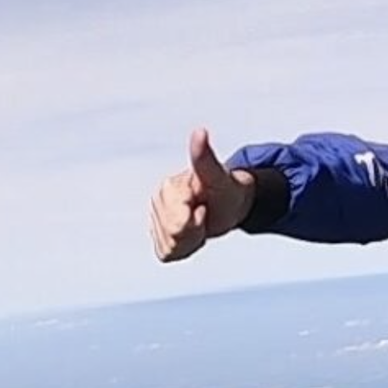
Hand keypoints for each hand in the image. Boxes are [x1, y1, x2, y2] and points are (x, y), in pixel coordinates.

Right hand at [151, 128, 254, 262]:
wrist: (230, 203)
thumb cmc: (225, 188)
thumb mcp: (220, 176)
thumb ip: (204, 157)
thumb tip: (200, 132)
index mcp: (168, 188)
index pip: (177, 223)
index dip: (197, 221)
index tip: (204, 207)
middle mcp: (158, 202)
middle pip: (174, 237)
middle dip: (195, 231)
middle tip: (204, 215)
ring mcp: (157, 219)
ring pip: (171, 247)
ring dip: (191, 240)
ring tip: (200, 222)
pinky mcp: (160, 236)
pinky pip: (167, 254)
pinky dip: (184, 249)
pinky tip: (192, 234)